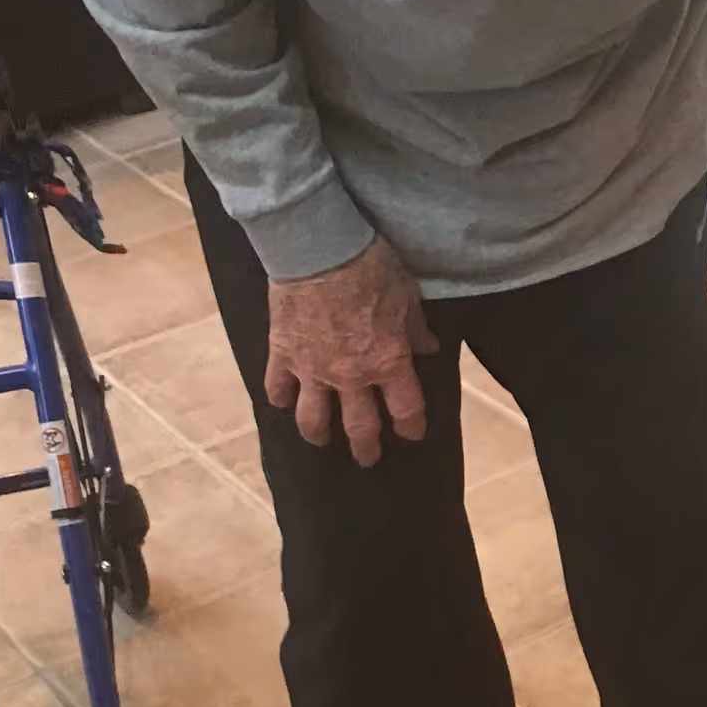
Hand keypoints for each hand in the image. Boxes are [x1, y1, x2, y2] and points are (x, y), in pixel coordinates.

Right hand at [265, 236, 438, 465]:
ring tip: (322, 441)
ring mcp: (313, 370)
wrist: (318, 248)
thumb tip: (428, 347)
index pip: (406, 410)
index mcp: (388, 363)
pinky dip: (280, 398)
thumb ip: (416, 328)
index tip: (412, 434)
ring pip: (313, 419)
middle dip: (366, 447)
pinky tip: (283, 402)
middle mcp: (351, 377)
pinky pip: (277, 388)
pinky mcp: (282, 355)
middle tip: (368, 458)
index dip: (411, 427)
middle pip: (359, 427)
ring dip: (319, 434)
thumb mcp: (406, 295)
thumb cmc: (369, 266)